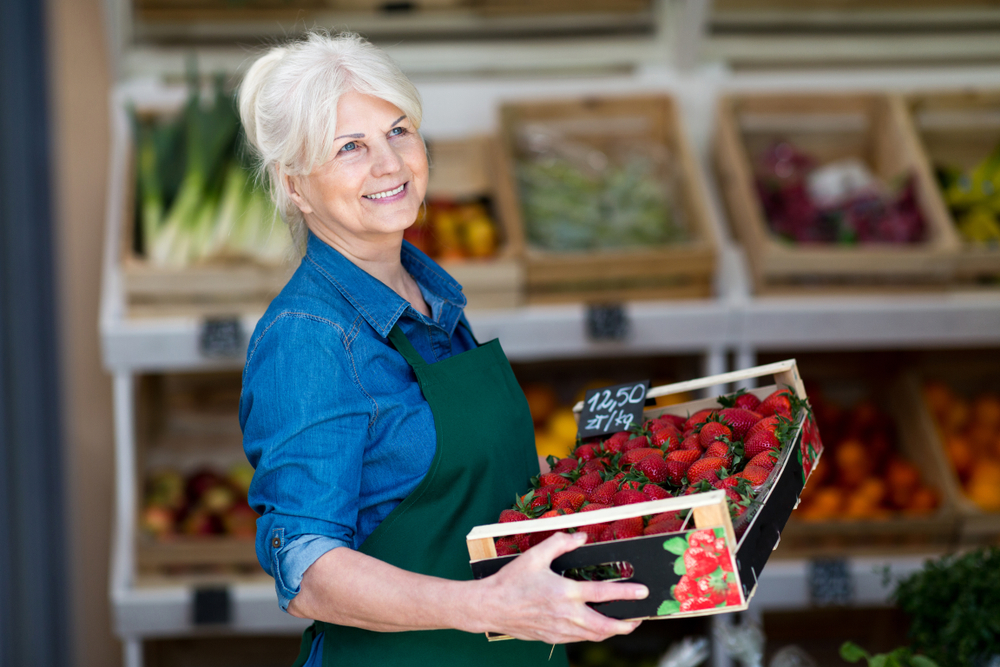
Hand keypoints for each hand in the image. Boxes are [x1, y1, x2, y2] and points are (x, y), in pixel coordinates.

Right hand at [473, 531, 646, 643]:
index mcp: (564, 593)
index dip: (626, 593)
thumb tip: (581, 537)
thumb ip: (560, 543)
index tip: (643, 592)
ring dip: (612, 631)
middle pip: (605, 626)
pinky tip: (596, 627)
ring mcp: (560, 630)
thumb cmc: (511, 580)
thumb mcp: (534, 556)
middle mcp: (566, 615)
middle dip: (626, 624)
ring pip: (594, 636)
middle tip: (638, 618)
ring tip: (623, 624)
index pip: (603, 595)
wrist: (491, 607)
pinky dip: (593, 635)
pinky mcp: (553, 638)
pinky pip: (580, 640)